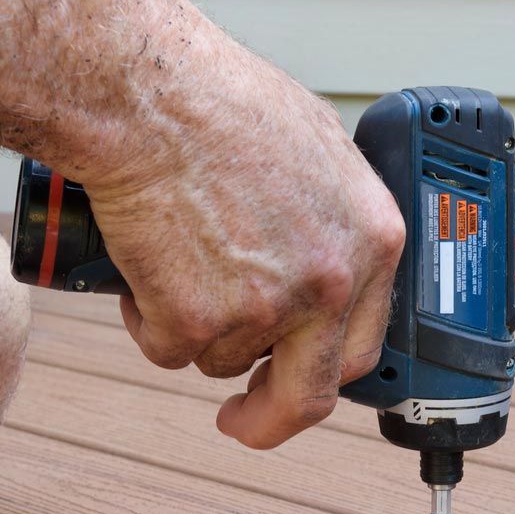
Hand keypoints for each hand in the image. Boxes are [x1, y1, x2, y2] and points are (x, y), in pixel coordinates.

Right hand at [80, 19, 404, 448]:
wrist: (148, 95)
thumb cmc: (218, 102)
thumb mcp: (315, 152)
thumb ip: (329, 221)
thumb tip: (320, 257)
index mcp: (372, 240)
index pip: (363, 343)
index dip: (324, 370)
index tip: (295, 382)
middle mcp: (330, 283)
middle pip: (310, 394)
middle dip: (270, 418)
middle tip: (240, 418)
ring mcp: (267, 308)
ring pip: (222, 360)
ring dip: (192, 328)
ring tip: (170, 250)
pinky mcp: (198, 322)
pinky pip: (167, 349)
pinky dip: (146, 319)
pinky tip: (143, 258)